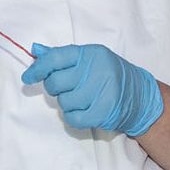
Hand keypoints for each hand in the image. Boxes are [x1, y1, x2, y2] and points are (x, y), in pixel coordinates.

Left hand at [21, 44, 162, 136]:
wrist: (141, 96)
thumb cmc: (109, 75)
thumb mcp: (89, 59)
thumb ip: (61, 55)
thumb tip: (35, 50)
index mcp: (91, 54)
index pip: (55, 58)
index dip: (38, 68)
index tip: (28, 77)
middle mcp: (97, 70)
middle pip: (55, 82)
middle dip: (54, 88)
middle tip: (65, 88)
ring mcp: (102, 92)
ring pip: (63, 102)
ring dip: (67, 103)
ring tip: (81, 99)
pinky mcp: (104, 112)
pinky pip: (73, 118)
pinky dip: (73, 117)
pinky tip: (83, 111)